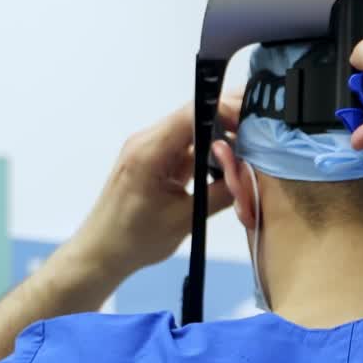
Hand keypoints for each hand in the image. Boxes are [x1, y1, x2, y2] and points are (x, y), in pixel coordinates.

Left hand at [64, 94, 240, 283]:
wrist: (102, 251)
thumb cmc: (135, 239)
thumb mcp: (185, 220)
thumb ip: (220, 193)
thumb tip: (249, 174)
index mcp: (149, 152)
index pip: (193, 114)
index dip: (227, 112)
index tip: (254, 123)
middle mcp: (147, 141)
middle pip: (195, 115)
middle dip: (228, 120)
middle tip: (260, 133)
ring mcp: (150, 148)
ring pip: (193, 130)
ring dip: (220, 137)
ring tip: (249, 150)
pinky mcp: (155, 159)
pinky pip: (186, 145)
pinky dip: (208, 151)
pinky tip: (227, 163)